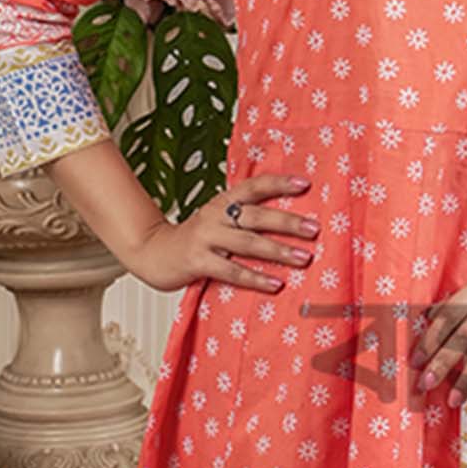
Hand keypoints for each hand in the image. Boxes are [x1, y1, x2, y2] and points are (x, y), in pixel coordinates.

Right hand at [121, 172, 321, 293]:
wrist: (152, 253)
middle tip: (314, 229)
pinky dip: (256, 278)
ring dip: (279, 251)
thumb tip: (288, 221)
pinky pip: (232, 270)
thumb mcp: (217, 220)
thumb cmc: (195, 240)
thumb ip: (243, 218)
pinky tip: (276, 284)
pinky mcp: (198, 261)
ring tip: (304, 258)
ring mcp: (206, 237)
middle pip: (256, 215)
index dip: (279, 183)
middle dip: (288, 222)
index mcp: (223, 201)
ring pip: (248, 242)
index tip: (306, 185)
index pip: (254, 186)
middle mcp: (215, 215)